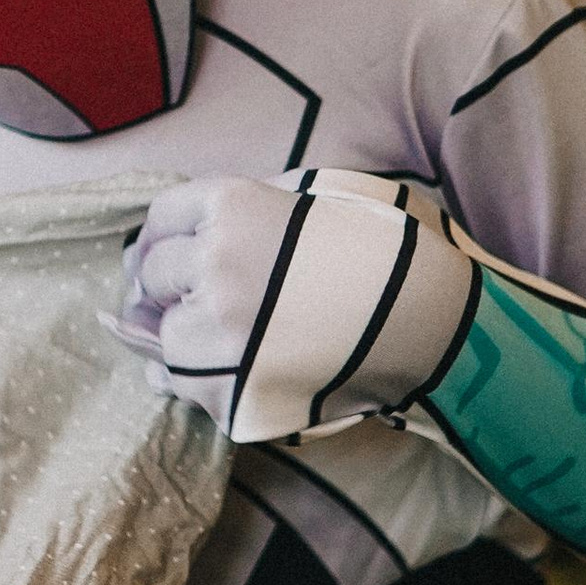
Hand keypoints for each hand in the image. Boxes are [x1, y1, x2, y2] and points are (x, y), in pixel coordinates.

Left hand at [114, 170, 477, 442]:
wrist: (432, 324)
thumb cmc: (386, 253)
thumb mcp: (319, 196)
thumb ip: (254, 205)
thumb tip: (194, 231)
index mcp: (232, 206)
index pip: (161, 217)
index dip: (161, 237)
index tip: (166, 252)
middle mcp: (214, 262)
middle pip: (153, 276)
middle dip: (169, 286)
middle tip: (198, 297)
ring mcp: (217, 330)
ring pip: (163, 338)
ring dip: (185, 338)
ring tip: (229, 339)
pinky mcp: (229, 388)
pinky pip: (186, 386)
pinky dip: (200, 381)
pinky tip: (235, 369)